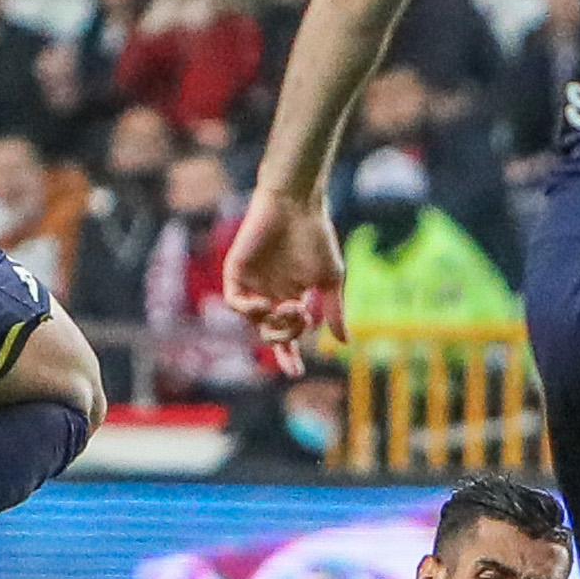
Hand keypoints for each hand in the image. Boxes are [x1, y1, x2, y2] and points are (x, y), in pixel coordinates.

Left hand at [222, 185, 344, 375]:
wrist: (297, 205)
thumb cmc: (316, 237)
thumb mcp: (331, 279)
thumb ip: (334, 310)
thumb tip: (345, 342)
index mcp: (291, 298)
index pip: (287, 336)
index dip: (289, 356)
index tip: (296, 373)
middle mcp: (270, 295)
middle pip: (270, 334)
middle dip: (287, 334)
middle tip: (302, 314)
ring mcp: (252, 284)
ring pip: (253, 322)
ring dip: (272, 323)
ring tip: (288, 307)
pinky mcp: (236, 271)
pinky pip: (234, 303)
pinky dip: (248, 310)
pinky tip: (264, 305)